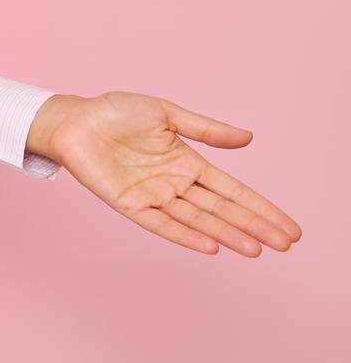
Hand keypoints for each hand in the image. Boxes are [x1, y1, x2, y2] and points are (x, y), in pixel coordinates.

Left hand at [28, 91, 301, 255]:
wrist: (74, 119)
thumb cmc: (115, 112)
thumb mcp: (166, 114)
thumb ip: (205, 130)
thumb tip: (248, 138)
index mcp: (187, 162)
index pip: (232, 190)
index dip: (260, 207)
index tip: (288, 227)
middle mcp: (175, 183)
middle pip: (222, 209)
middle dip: (254, 225)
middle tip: (285, 244)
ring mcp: (154, 195)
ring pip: (198, 220)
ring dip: (226, 234)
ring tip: (256, 249)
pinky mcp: (130, 204)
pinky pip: (161, 224)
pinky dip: (185, 235)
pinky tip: (210, 246)